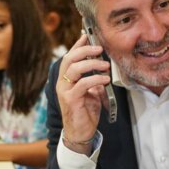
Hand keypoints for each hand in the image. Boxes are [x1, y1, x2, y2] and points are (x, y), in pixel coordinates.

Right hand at [56, 34, 111, 153]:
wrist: (80, 133)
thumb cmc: (85, 112)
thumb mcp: (91, 92)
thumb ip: (93, 80)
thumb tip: (103, 67)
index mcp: (66, 79)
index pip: (70, 57)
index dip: (78, 45)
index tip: (88, 35)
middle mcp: (62, 82)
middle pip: (70, 59)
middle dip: (85, 50)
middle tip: (99, 48)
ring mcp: (65, 90)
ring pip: (74, 69)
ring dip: (92, 64)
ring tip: (105, 65)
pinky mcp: (70, 100)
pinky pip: (82, 84)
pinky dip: (95, 79)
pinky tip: (105, 79)